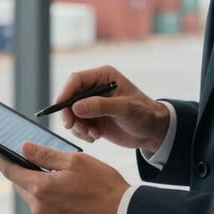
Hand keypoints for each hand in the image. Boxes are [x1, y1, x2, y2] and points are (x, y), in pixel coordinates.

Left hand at [0, 143, 130, 213]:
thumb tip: (23, 148)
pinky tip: (64, 191)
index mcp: (41, 188)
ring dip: (38, 185)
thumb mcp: (75, 161)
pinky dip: (47, 198)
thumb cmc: (103, 185)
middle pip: (21, 185)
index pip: (11, 171)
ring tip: (56, 174)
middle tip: (30, 157)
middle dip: (23, 170)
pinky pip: (44, 210)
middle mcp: (39, 208)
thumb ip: (45, 155)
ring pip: (33, 197)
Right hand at [54, 65, 169, 151]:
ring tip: (93, 134)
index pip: (76, 80)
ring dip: (77, 127)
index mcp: (103, 77)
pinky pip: (77, 126)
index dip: (65, 92)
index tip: (60, 108)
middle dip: (69, 114)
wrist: (153, 131)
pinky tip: (96, 137)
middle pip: (69, 98)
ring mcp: (92, 105)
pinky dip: (82, 133)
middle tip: (73, 127)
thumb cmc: (144, 113)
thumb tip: (75, 107)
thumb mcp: (125, 108)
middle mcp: (95, 89)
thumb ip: (100, 106)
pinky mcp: (92, 120)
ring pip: (71, 114)